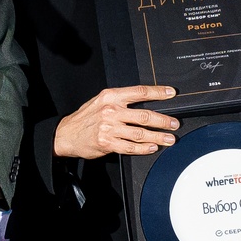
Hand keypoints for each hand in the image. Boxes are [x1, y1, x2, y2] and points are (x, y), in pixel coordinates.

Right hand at [54, 86, 178, 159]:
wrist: (66, 134)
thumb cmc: (86, 117)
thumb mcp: (100, 101)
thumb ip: (120, 100)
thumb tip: (145, 102)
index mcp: (111, 96)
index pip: (139, 92)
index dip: (158, 92)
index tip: (171, 94)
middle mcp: (111, 111)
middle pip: (144, 115)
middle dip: (163, 120)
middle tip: (174, 123)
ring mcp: (109, 128)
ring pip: (141, 133)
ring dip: (158, 137)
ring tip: (169, 138)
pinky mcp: (108, 144)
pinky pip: (131, 147)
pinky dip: (144, 148)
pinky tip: (152, 147)